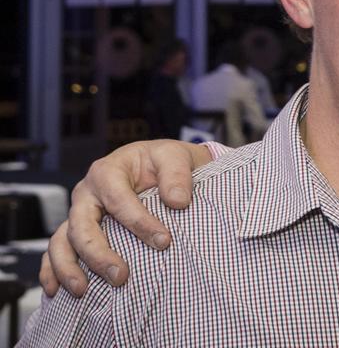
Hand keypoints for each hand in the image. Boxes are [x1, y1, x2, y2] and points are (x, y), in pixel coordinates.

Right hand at [39, 139, 211, 296]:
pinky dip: (51, 271)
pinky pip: (55, 251)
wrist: (156, 166)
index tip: (163, 242)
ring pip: (61, 241)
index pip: (118, 200)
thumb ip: (177, 175)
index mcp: (108, 171)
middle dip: (98, 254)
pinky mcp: (75, 231)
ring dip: (68, 268)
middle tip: (120, 276)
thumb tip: (178, 201)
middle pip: (83, 225)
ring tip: (82, 291)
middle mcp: (86, 193)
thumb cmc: (162, 163)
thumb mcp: (174, 157)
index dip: (139, 222)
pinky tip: (55, 291)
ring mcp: (78, 213)